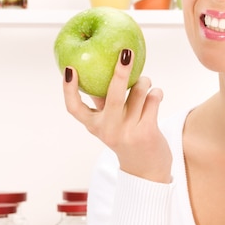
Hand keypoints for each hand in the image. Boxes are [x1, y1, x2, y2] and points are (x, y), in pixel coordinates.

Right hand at [63, 49, 171, 182]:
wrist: (146, 171)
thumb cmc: (126, 138)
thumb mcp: (109, 123)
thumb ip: (102, 102)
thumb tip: (98, 70)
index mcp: (94, 126)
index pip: (74, 108)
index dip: (68, 89)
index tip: (69, 69)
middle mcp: (108, 129)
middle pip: (113, 95)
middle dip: (120, 72)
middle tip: (126, 53)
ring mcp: (128, 131)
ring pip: (139, 91)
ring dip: (144, 81)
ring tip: (145, 83)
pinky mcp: (147, 132)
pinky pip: (153, 99)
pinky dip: (156, 93)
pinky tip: (155, 96)